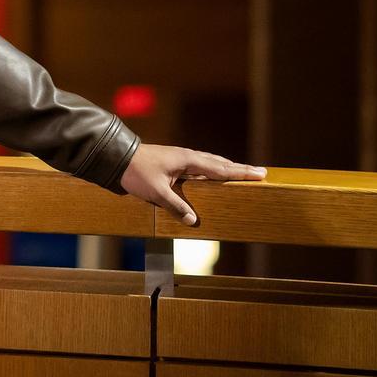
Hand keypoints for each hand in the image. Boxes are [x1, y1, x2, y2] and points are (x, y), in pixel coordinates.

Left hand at [119, 144, 264, 226]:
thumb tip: (193, 220)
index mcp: (187, 160)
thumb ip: (175, 206)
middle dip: (239, 168)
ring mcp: (181, 158)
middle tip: (260, 172)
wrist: (117, 158)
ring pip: (210, 163)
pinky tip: (214, 174)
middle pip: (220, 163)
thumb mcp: (156, 192)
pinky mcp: (174, 161)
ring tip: (241, 172)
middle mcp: (187, 156)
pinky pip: (200, 165)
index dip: (241, 172)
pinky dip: (212, 169)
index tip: (260, 173)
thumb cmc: (136, 173)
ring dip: (227, 167)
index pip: (221, 168)